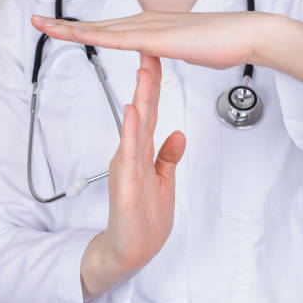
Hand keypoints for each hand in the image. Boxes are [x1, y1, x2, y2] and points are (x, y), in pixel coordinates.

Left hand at [31, 10, 302, 92]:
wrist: (245, 35)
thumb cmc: (224, 43)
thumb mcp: (190, 49)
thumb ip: (173, 49)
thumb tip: (168, 51)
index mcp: (153, 27)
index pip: (112, 30)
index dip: (87, 29)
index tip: (66, 30)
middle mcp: (146, 22)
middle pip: (99, 25)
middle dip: (67, 25)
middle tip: (39, 21)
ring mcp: (150, 28)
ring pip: (102, 28)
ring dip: (70, 27)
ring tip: (42, 25)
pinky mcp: (157, 38)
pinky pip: (118, 38)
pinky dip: (93, 35)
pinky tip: (74, 34)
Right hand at [80, 55, 185, 301]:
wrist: (130, 250)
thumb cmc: (144, 218)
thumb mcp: (164, 181)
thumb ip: (168, 157)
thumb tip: (178, 133)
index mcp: (143, 153)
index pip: (151, 114)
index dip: (155, 88)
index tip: (157, 60)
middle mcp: (132, 155)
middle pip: (142, 113)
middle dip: (146, 83)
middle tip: (149, 51)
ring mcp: (126, 168)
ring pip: (134, 128)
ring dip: (139, 101)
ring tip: (142, 74)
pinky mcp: (123, 185)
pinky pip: (128, 155)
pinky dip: (131, 134)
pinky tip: (132, 114)